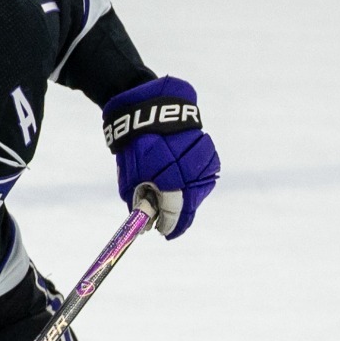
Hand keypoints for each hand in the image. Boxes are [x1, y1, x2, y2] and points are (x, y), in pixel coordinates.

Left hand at [102, 76, 219, 237]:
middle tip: (169, 223)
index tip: (165, 233)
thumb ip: (139, 201)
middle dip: (179, 215)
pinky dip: (195, 181)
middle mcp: (190, 171)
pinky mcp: (210, 151)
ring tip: (174, 199)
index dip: (169, 225)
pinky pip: (205, 175)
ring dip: (188, 198)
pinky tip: (185, 181)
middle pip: (189, 205)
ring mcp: (203, 161)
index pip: (173, 212)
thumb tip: (145, 223)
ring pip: (199, 191)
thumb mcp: (130, 175)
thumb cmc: (136, 144)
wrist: (152, 107)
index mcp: (169, 178)